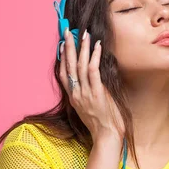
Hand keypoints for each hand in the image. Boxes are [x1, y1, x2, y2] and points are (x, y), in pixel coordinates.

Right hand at [58, 28, 124, 146]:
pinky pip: (93, 71)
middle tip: (67, 31)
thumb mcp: (89, 108)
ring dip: (81, 48)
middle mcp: (76, 94)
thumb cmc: (102, 124)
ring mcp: (85, 93)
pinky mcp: (97, 93)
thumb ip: (88, 94)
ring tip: (83, 34)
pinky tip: (96, 47)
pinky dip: (94, 57)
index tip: (62, 44)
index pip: (63, 74)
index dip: (62, 58)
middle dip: (68, 47)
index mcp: (74, 97)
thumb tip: (92, 81)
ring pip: (80, 66)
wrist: (107, 137)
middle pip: (68, 66)